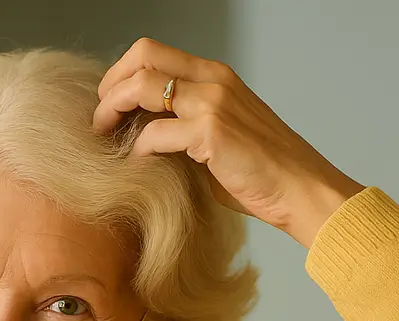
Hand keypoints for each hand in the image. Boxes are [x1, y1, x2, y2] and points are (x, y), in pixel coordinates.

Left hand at [94, 38, 364, 247]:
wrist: (300, 190)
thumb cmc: (260, 173)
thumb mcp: (218, 138)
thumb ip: (183, 127)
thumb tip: (141, 135)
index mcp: (214, 75)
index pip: (152, 52)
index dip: (120, 76)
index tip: (108, 107)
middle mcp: (213, 80)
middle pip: (142, 57)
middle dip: (109, 88)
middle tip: (98, 122)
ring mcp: (212, 103)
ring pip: (141, 87)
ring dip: (112, 113)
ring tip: (104, 141)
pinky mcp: (211, 133)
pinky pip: (154, 134)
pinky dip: (136, 151)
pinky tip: (134, 168)